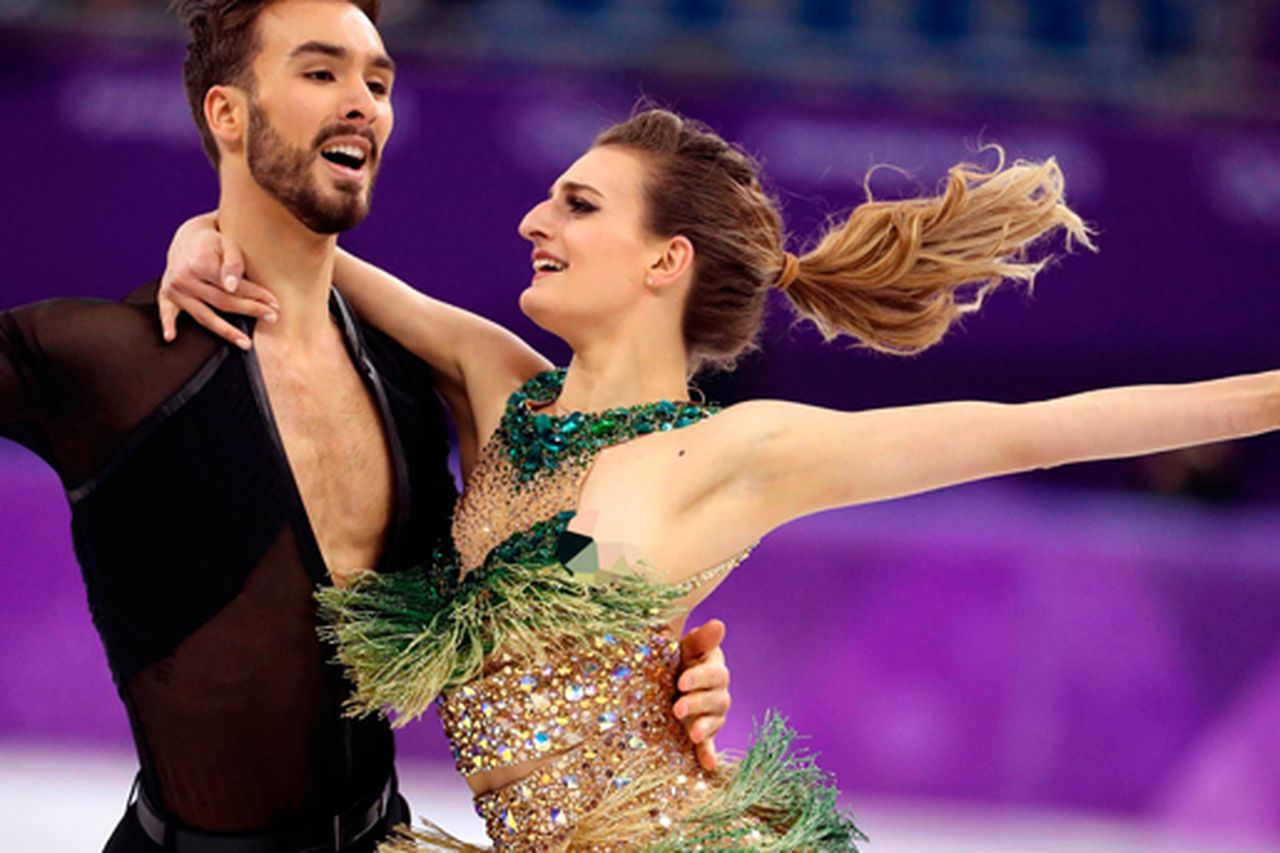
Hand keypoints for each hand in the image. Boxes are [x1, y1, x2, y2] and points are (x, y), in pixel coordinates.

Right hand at [158, 213, 279, 349]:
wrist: (188, 237)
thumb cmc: (213, 241)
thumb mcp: (227, 243)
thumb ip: (233, 262)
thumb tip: (232, 285)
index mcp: (201, 264)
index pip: (234, 287)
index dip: (257, 296)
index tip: (274, 304)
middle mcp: (185, 278)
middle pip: (223, 303)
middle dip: (250, 311)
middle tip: (272, 318)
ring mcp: (175, 289)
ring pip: (203, 316)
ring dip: (225, 331)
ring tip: (245, 343)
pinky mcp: (167, 294)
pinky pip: (166, 312)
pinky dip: (167, 324)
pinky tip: (171, 337)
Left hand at [673, 618, 730, 771]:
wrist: (670, 678)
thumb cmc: (679, 658)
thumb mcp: (687, 647)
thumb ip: (702, 639)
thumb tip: (718, 623)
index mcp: (714, 669)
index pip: (714, 674)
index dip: (699, 678)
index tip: (681, 682)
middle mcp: (718, 692)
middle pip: (715, 699)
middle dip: (696, 704)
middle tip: (677, 708)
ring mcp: (713, 714)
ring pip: (715, 721)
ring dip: (704, 728)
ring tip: (691, 735)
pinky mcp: (705, 733)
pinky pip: (710, 745)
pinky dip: (710, 754)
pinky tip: (709, 765)